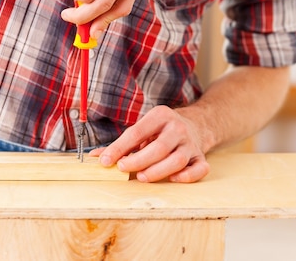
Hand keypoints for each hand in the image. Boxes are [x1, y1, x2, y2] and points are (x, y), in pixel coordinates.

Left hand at [90, 105, 210, 182]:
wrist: (195, 124)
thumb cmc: (161, 130)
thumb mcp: (143, 128)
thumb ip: (122, 144)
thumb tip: (95, 157)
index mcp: (161, 115)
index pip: (137, 132)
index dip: (119, 148)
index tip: (105, 161)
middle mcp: (177, 127)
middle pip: (159, 147)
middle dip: (138, 160)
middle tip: (123, 168)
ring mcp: (191, 143)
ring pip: (177, 160)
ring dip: (158, 171)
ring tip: (142, 177)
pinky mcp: (201, 157)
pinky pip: (199, 168)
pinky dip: (187, 176)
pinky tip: (173, 179)